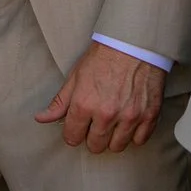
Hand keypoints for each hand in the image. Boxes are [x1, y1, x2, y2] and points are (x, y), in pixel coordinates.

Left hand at [35, 41, 166, 153]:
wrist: (134, 43)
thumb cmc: (104, 57)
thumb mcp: (75, 77)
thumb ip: (60, 102)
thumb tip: (41, 118)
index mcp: (84, 105)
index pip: (72, 137)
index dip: (73, 133)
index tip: (77, 128)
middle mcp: (106, 114)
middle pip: (95, 146)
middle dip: (92, 138)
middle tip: (95, 125)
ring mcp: (130, 116)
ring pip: (117, 147)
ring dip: (113, 138)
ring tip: (112, 124)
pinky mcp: (149, 115)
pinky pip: (140, 140)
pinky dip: (134, 135)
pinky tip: (129, 124)